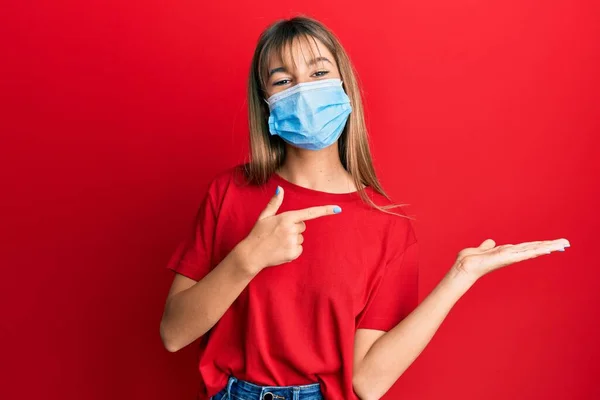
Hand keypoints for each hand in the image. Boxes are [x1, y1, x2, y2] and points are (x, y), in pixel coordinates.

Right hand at [237, 185, 341, 274]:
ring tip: (278, 242)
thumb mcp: (264, 216)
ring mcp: (293, 242)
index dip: (325, 210)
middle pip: (302, 226)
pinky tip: (281, 249)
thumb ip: (274, 203)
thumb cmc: (258, 233)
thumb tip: (279, 189)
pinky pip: (299, 249)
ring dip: (292, 239)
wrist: (251, 254)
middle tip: (279, 232)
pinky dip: (292, 249)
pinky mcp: (293, 253)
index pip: (310, 212)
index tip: (338, 209)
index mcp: (286, 218)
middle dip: (294, 228)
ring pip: (301, 238)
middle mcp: (292, 229)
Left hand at [452, 237, 570, 281]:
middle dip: (549, 246)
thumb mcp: (480, 250)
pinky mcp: (506, 258)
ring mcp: (509, 257)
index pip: (525, 247)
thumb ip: (487, 246)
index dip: (539, 245)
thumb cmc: (470, 261)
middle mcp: (510, 255)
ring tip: (562, 245)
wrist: (463, 267)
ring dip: (547, 247)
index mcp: (505, 252)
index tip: (552, 244)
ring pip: (532, 250)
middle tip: (565, 243)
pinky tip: (546, 249)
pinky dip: (535, 250)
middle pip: (532, 248)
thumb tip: (490, 242)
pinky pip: (524, 253)